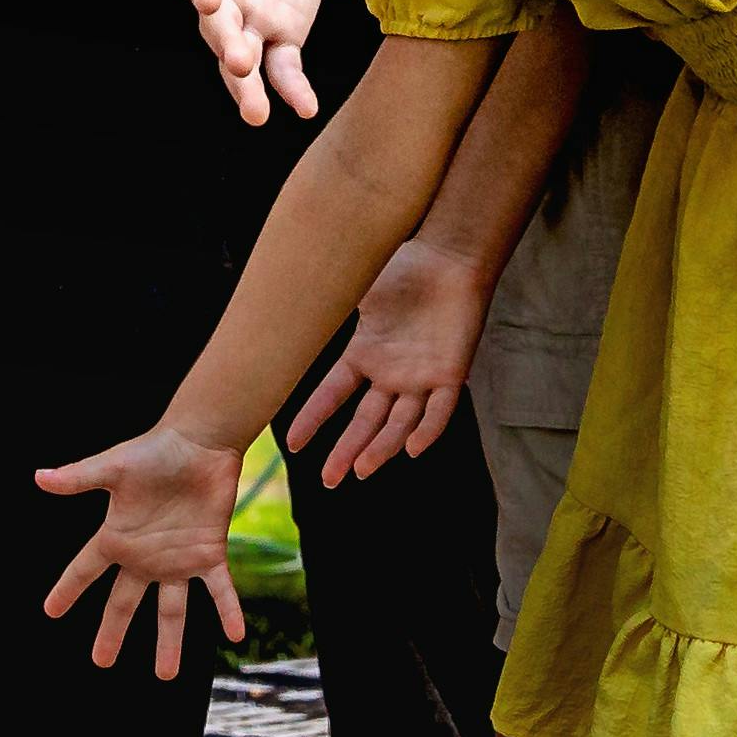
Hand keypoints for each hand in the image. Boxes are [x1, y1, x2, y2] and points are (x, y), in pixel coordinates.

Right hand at [34, 421, 249, 680]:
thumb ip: (80, 477)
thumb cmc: (156, 450)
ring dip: (170, 641)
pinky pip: (219, 590)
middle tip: (100, 661)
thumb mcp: (114, 466)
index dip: (68, 589)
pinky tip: (236, 634)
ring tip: (166, 675)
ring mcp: (178, 558)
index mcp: (118, 537)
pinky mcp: (209, 553)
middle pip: (124, 602)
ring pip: (172, 609)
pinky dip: (227, 610)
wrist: (201, 441)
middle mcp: (145, 555)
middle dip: (113, 632)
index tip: (50, 612)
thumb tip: (39, 477)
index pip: (85, 569)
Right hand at [166, 0, 337, 125]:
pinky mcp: (283, 33)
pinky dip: (292, 87)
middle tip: (237, 63)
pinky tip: (303, 108)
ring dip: (247, 87)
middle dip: (226, 44)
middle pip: (217, 26)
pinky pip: (284, 66)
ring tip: (256, 114)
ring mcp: (251, 18)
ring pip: (244, 58)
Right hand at [285, 238, 484, 484]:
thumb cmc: (405, 265)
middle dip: (346, 451)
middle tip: (328, 480)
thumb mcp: (357, 284)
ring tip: (361, 470)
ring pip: (399, 423)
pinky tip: (411, 450)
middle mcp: (390, 374)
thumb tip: (286, 299)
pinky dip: (427, 431)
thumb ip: (329, 300)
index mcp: (364, 354)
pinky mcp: (450, 373)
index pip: (332, 394)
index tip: (293, 443)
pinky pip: (439, 411)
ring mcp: (419, 377)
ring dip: (381, 448)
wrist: (450, 255)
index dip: (313, 418)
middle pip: (364, 421)